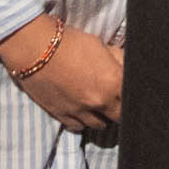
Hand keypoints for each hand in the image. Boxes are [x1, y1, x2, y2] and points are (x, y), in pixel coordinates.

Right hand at [0, 16, 124, 133]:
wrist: (35, 48)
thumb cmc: (70, 42)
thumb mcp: (101, 45)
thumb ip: (118, 60)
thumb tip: (127, 67)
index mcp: (114, 82)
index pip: (133, 100)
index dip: (132, 97)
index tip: (129, 94)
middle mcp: (100, 102)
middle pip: (119, 118)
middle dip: (119, 110)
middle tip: (115, 100)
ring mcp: (80, 111)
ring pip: (99, 125)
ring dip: (101, 116)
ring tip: (97, 105)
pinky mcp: (62, 115)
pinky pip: (78, 127)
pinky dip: (81, 121)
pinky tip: (81, 110)